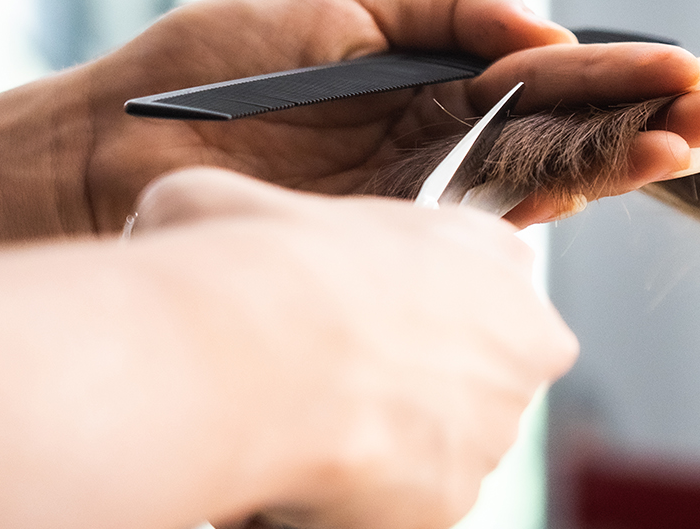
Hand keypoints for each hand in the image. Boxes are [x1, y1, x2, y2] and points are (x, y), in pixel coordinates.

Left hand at [0, 0, 699, 241]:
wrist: (120, 143)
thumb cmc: (217, 64)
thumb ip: (450, 6)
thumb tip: (543, 29)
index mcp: (443, 73)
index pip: (555, 72)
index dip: (623, 70)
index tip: (691, 64)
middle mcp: (452, 136)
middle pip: (573, 129)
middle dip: (650, 120)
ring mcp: (432, 189)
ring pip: (552, 177)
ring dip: (626, 163)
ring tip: (693, 146)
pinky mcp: (403, 236)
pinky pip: (495, 219)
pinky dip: (559, 201)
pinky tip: (615, 182)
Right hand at [0, 168, 576, 528]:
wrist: (249, 354)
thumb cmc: (249, 263)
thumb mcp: (234, 201)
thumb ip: (252, 216)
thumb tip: (178, 216)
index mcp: (493, 255)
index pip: (483, 283)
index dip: (412, 305)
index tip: (353, 314)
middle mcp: (521, 346)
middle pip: (468, 376)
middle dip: (404, 385)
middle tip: (319, 380)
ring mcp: (493, 431)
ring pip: (434, 448)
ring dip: (378, 446)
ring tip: (295, 425)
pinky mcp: (453, 502)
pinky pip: (397, 510)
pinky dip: (346, 504)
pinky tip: (292, 472)